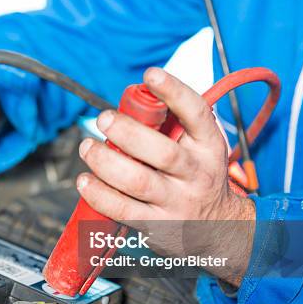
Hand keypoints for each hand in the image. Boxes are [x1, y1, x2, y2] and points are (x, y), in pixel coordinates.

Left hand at [77, 68, 254, 285]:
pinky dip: (99, 195)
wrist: (217, 229)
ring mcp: (177, 203)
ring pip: (138, 181)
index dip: (174, 92)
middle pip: (162, 152)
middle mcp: (196, 175)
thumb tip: (136, 98)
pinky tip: (85, 181)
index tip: (151, 74)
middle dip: (128, 132)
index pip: (197, 114)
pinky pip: (122, 210)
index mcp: (208, 147)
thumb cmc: (198, 178)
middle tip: (104, 118)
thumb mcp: (201, 148)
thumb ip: (175, 125)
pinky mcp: (156, 226)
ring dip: (105, 162)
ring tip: (88, 147)